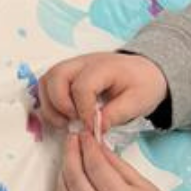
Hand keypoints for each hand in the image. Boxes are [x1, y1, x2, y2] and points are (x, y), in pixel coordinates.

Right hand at [38, 52, 167, 132]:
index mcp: (104, 66)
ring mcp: (72, 66)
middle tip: (72, 122)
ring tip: (64, 122)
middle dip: (59, 103)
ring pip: (46, 79)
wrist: (144, 71)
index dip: (84, 110)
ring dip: (49, 104)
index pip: (83, 86)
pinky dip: (48, 101)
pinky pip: (47, 84)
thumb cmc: (142, 84)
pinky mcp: (67, 74)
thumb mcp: (139, 101)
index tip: (92, 128)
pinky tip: (62, 116)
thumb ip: (117, 114)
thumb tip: (96, 128)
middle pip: (56, 76)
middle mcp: (82, 62)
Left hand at [50, 133, 178, 190]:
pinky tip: (64, 186)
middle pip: (75, 177)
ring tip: (70, 159)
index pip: (95, 165)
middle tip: (73, 140)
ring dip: (63, 172)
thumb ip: (118, 165)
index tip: (86, 134)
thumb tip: (98, 146)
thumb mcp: (144, 186)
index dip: (88, 146)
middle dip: (71, 153)